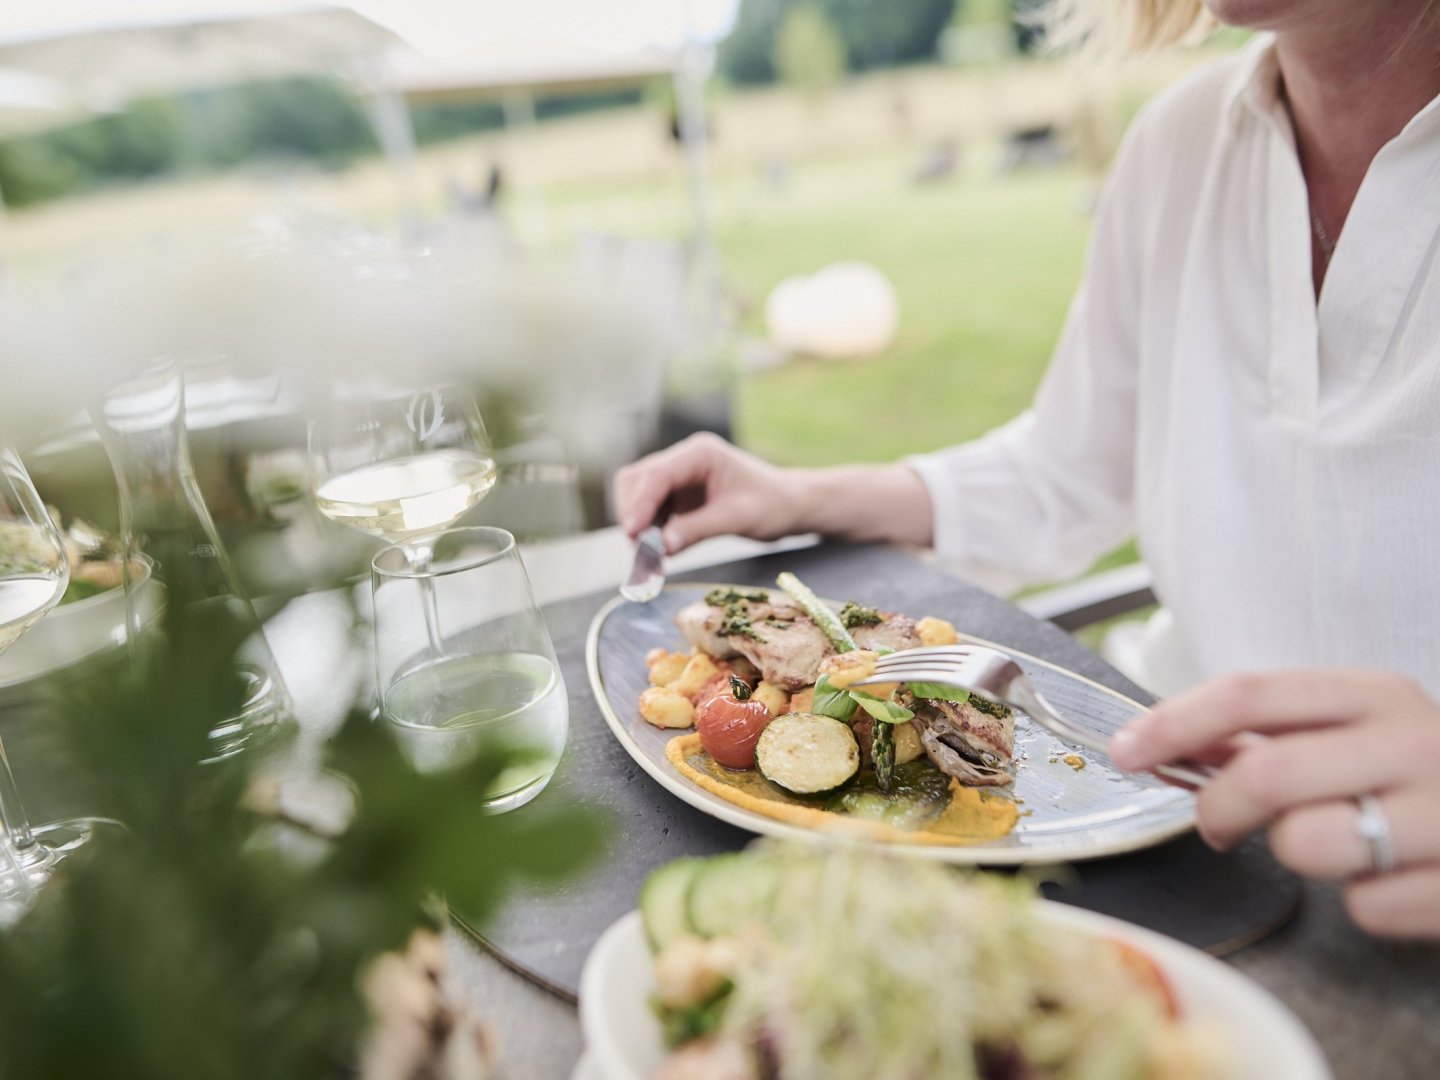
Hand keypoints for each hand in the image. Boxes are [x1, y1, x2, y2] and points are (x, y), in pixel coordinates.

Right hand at [613, 434, 804, 553]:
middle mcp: (685, 458)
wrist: (788, 506)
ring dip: (638, 523)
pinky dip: (648, 529)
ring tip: (648, 557)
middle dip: (635, 514)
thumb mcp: (737, 518)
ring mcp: (679, 475)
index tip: (632, 533)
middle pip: (639, 480)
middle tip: (641, 552)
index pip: (659, 475)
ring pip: (638, 493)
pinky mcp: (678, 493)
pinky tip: (657, 551)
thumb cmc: (771, 506)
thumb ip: (697, 530)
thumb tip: (660, 548)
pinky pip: (650, 508)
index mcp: (701, 454)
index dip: (641, 504)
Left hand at [1110, 669, 1439, 938]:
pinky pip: (1366, 905)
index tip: (1125, 752)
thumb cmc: (1417, 772)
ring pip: (1308, 842)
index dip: (1174, 722)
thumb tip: (1164, 742)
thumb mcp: (1354, 730)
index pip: (1249, 693)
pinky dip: (1359, 902)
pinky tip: (1386, 878)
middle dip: (1217, 808)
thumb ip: (1268, 733)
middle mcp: (1413, 742)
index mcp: (1373, 694)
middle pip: (1265, 773)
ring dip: (1294, 854)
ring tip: (1325, 844)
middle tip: (1217, 825)